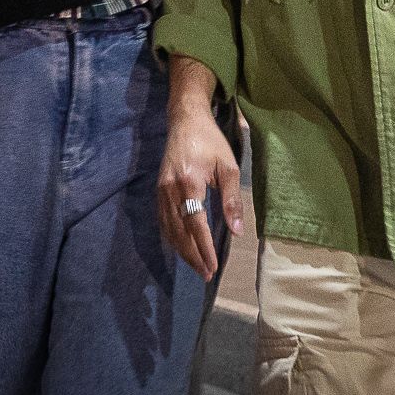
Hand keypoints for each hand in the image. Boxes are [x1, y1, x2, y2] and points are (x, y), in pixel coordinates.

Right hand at [158, 65, 244, 279]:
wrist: (184, 120)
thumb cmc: (210, 142)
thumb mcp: (229, 167)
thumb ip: (232, 199)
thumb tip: (237, 231)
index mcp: (189, 182)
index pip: (196, 225)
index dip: (204, 248)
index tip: (213, 266)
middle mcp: (170, 189)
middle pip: (180, 232)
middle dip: (193, 256)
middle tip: (206, 274)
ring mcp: (161, 190)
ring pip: (169, 229)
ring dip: (182, 251)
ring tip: (196, 266)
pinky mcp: (158, 189)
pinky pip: (163, 220)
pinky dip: (172, 238)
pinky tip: (181, 247)